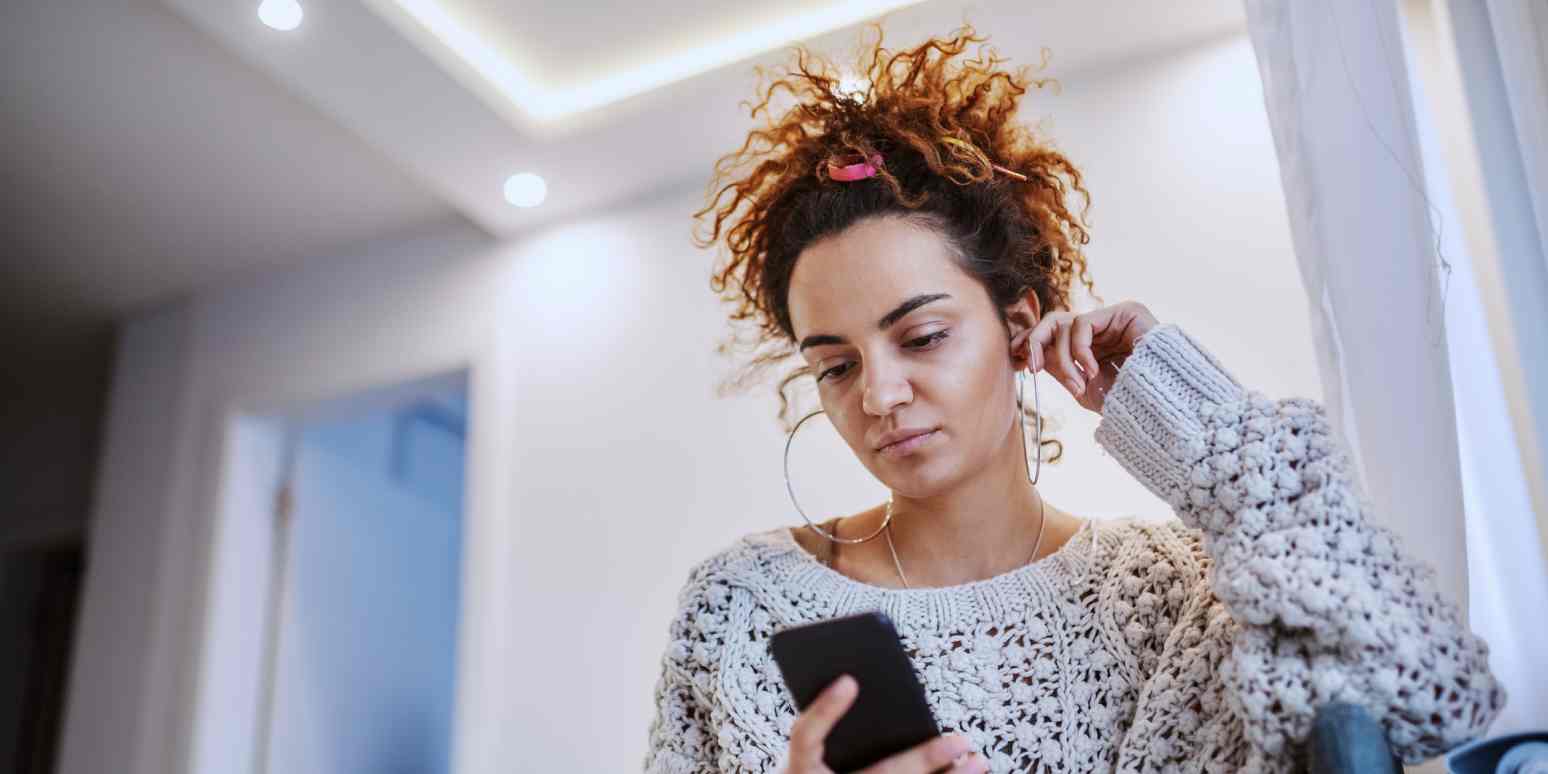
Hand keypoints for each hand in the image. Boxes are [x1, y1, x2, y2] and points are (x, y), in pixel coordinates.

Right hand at [783, 674, 987, 773]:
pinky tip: (967, 771)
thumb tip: (861, 680)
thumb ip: (829, 717)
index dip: (825, 709)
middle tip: (960, 740)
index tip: (849, 680)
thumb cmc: (810, 767)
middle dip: (924, 761)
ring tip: (978, 760)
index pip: (805, 735)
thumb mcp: (809, 747)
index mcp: (799, 767)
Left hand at [1024, 301, 1158, 413]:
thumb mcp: (1084, 388)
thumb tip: (1031, 356)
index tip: (1019, 362)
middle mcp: (1100, 329)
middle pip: (1052, 321)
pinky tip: (1091, 370)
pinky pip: (1084, 323)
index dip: (1031, 343)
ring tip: (1079, 384)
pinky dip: (1079, 350)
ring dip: (1063, 358)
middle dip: (1035, 343)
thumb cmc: (1126, 402)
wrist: (1161, 407)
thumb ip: (1060, 369)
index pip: (1052, 333)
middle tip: (1033, 368)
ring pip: (1065, 324)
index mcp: (1090, 345)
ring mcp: (1113, 318)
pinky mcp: (1125, 311)